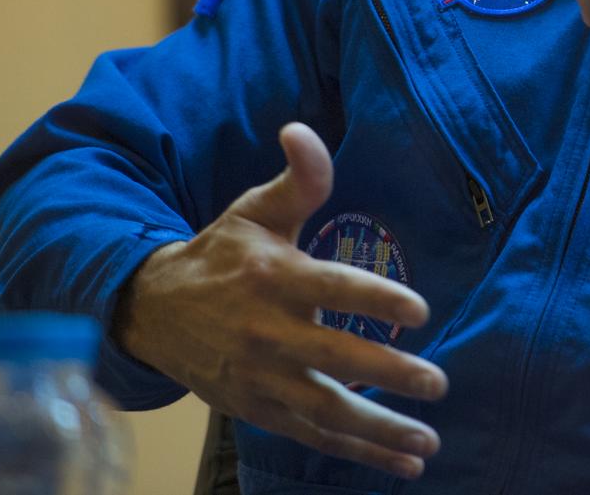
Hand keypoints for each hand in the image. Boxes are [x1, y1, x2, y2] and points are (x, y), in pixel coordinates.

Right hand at [114, 123, 445, 480]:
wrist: (153, 311)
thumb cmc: (222, 253)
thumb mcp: (256, 209)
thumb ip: (298, 177)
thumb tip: (301, 129)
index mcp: (275, 276)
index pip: (333, 288)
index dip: (376, 300)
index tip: (421, 311)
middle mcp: (268, 332)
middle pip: (334, 359)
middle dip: (388, 375)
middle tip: (436, 383)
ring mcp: (262, 378)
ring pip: (325, 410)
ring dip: (379, 430)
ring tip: (427, 439)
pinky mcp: (259, 409)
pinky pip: (313, 435)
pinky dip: (357, 452)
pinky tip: (402, 461)